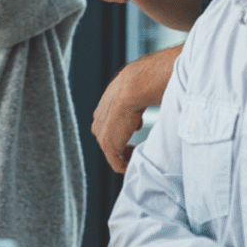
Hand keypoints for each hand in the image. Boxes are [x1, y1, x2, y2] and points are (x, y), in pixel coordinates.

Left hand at [91, 47, 174, 172]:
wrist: (136, 85)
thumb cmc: (145, 80)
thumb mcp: (138, 89)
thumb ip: (138, 99)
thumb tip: (147, 103)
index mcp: (105, 105)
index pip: (110, 123)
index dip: (123, 130)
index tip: (137, 132)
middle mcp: (98, 119)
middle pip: (109, 138)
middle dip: (123, 144)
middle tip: (138, 148)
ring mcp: (101, 133)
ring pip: (112, 151)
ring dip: (125, 155)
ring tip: (139, 155)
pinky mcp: (108, 144)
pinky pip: (115, 162)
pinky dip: (125, 165)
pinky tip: (136, 162)